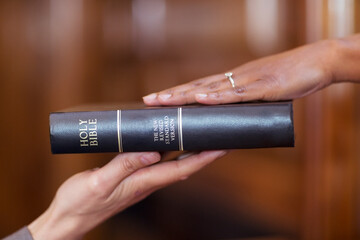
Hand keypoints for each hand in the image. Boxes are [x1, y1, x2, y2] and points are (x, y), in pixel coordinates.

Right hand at [28, 151, 225, 239]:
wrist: (69, 219)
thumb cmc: (81, 203)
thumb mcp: (99, 183)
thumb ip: (124, 166)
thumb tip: (152, 152)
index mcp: (142, 182)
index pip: (181, 168)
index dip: (204, 158)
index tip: (222, 147)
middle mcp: (146, 182)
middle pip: (183, 166)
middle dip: (204, 153)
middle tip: (221, 138)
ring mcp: (140, 181)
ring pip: (172, 163)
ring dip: (190, 151)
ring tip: (202, 137)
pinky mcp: (132, 178)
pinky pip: (157, 162)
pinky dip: (169, 151)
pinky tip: (170, 144)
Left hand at [143, 37, 358, 105]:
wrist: (316, 63)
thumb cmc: (290, 79)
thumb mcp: (263, 96)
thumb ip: (248, 106)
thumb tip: (234, 119)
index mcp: (233, 81)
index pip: (200, 88)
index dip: (178, 94)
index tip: (158, 100)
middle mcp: (234, 79)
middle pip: (197, 87)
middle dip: (172, 95)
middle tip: (148, 101)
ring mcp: (247, 82)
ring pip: (210, 89)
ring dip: (186, 95)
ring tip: (163, 100)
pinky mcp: (263, 87)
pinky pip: (236, 93)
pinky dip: (218, 97)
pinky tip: (201, 99)